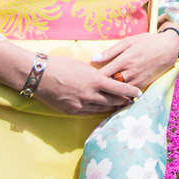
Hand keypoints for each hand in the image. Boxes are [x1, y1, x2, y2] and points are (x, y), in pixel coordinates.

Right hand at [0, 40, 140, 115]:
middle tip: (132, 102)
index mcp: (95, 81)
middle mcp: (90, 95)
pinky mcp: (71, 111)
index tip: (139, 94)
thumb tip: (104, 77)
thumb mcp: (82, 65)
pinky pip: (89, 113)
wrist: (39, 76)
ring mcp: (81, 105)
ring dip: (112, 108)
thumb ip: (95, 74)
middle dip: (123, 102)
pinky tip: (101, 110)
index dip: (131, 92)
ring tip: (119, 107)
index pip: (119, 88)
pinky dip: (97, 111)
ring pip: (102, 109)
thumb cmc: (60, 65)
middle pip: (113, 101)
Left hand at [93, 30, 178, 89]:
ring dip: (109, 94)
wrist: (168, 48)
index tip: (85, 80)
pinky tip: (113, 97)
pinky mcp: (144, 84)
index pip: (104, 73)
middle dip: (99, 88)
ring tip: (98, 95)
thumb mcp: (128, 41)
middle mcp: (131, 72)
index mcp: (125, 59)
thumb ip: (110, 51)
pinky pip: (129, 94)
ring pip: (119, 92)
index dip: (93, 79)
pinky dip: (121, 96)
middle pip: (110, 85)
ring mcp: (138, 80)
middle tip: (89, 90)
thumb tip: (93, 59)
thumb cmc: (146, 42)